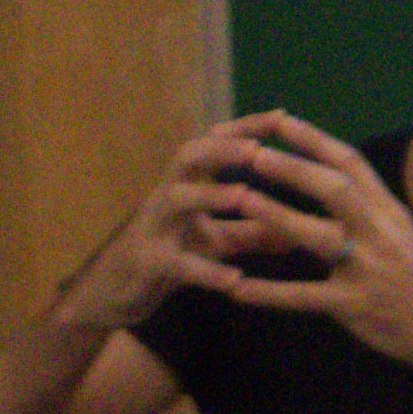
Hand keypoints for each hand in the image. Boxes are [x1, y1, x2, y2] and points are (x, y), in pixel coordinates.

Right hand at [51, 112, 353, 335]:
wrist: (112, 296)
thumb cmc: (167, 261)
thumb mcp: (214, 243)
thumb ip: (251, 232)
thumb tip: (300, 225)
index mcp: (184, 186)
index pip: (212, 144)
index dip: (244, 128)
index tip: (282, 116)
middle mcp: (166, 197)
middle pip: (186, 156)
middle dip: (221, 148)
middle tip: (258, 148)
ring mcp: (153, 228)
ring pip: (175, 199)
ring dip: (210, 195)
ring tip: (245, 196)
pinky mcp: (146, 263)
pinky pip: (176, 262)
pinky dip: (207, 271)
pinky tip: (236, 280)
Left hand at [176, 109, 412, 398]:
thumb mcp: (403, 232)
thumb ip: (369, 208)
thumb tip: (335, 178)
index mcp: (389, 209)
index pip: (350, 162)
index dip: (314, 139)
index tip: (279, 119)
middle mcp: (379, 231)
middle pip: (334, 188)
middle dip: (292, 168)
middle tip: (251, 153)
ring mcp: (368, 268)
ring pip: (319, 236)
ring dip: (277, 216)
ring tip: (239, 201)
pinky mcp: (355, 306)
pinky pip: (305, 298)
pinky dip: (269, 294)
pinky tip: (236, 289)